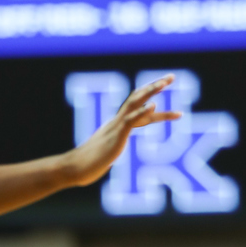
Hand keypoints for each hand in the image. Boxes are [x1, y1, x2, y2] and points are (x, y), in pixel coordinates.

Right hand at [67, 76, 181, 186]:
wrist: (73, 169)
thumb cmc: (87, 166)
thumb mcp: (105, 157)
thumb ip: (109, 153)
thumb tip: (108, 160)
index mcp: (117, 127)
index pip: (138, 110)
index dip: (152, 101)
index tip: (164, 95)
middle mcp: (117, 122)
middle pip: (138, 99)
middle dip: (155, 87)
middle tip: (172, 77)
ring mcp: (115, 127)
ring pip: (135, 104)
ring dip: (151, 92)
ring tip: (165, 83)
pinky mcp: (115, 136)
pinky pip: (130, 121)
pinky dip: (142, 112)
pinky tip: (153, 105)